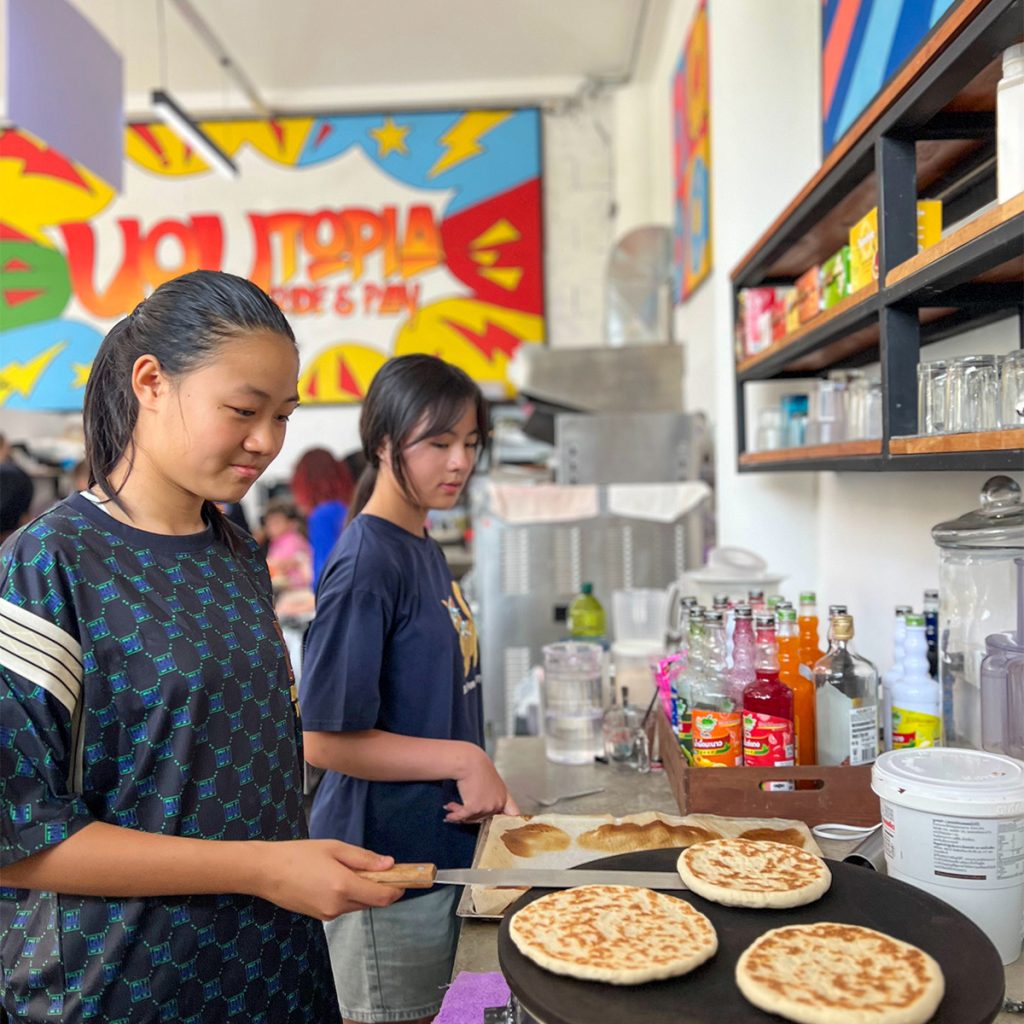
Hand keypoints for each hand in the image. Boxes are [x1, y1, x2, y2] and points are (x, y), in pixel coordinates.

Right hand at [252, 840, 403, 919]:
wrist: (266, 871)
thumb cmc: (298, 855)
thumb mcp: (334, 848)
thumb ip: (364, 858)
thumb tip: (389, 864)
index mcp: (343, 886)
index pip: (382, 896)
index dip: (397, 889)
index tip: (405, 879)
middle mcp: (337, 905)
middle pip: (372, 902)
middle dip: (381, 887)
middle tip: (381, 869)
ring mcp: (328, 914)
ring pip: (358, 904)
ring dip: (364, 891)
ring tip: (353, 870)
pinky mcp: (320, 916)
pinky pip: (343, 907)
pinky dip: (349, 895)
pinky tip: (338, 879)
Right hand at [444, 747, 519, 822]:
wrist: (469, 761)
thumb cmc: (477, 767)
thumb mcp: (490, 782)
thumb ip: (490, 796)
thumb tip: (478, 813)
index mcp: (504, 797)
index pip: (513, 815)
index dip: (510, 823)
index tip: (503, 827)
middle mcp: (498, 803)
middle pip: (484, 819)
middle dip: (470, 816)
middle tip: (460, 812)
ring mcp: (487, 807)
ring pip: (471, 818)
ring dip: (459, 813)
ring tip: (451, 806)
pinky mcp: (474, 807)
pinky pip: (462, 816)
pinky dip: (454, 816)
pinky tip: (448, 816)